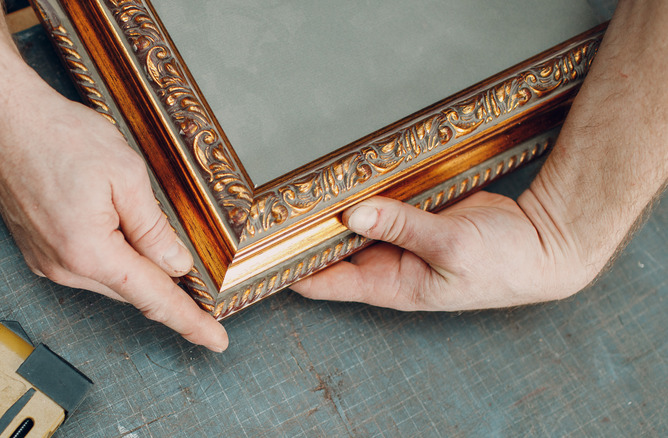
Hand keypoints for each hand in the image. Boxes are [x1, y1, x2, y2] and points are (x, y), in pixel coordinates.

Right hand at [0, 73, 227, 350]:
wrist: (1, 118)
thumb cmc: (60, 136)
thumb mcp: (126, 175)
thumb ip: (155, 228)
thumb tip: (176, 264)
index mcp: (90, 252)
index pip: (154, 297)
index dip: (190, 321)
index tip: (215, 340)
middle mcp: (63, 267)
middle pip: (133, 290)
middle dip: (166, 284)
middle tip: (198, 273)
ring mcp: (46, 261)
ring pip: (111, 278)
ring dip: (136, 265)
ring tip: (143, 225)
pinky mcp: (38, 250)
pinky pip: (88, 266)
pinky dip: (113, 257)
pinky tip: (119, 229)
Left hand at [292, 191, 590, 311]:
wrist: (545, 242)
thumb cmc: (505, 263)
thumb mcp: (452, 248)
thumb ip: (402, 227)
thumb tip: (352, 214)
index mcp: (389, 285)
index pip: (323, 283)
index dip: (288, 269)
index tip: (257, 251)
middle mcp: (386, 263)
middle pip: (330, 248)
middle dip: (304, 230)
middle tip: (269, 202)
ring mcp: (397, 237)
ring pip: (352, 220)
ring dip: (332, 206)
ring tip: (294, 182)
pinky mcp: (411, 212)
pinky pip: (377, 200)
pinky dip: (363, 189)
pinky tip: (341, 170)